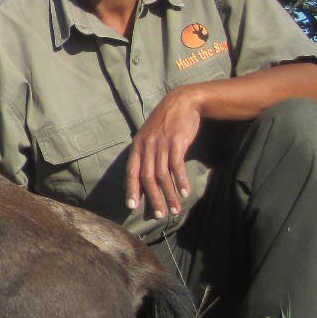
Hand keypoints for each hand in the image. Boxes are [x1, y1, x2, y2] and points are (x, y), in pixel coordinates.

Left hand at [126, 85, 202, 219]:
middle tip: (159, 215)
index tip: (132, 207)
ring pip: (162, 175)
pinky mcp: (176, 142)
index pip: (131, 171)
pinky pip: (176, 166)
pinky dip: (180, 181)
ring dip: (169, 195)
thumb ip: (146, 154)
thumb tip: (144, 176)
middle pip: (147, 177)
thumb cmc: (166, 122)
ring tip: (174, 210)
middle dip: (152, 199)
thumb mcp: (150, 136)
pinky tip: (184, 192)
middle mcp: (146, 146)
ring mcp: (161, 144)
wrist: (183, 102)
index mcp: (137, 145)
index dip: (132, 190)